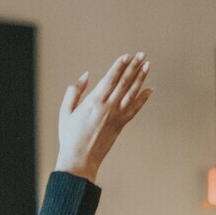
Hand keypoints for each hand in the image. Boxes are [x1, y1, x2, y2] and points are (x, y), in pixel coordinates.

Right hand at [56, 53, 151, 181]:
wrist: (80, 159)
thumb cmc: (70, 136)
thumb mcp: (65, 111)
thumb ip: (74, 91)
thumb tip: (86, 75)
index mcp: (93, 102)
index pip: (110, 78)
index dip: (119, 65)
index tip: (127, 55)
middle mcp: (108, 107)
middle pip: (124, 82)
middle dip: (134, 66)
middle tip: (142, 54)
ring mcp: (116, 116)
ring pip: (132, 93)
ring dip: (141, 78)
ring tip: (148, 65)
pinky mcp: (121, 125)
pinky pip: (135, 109)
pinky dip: (143, 98)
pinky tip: (150, 89)